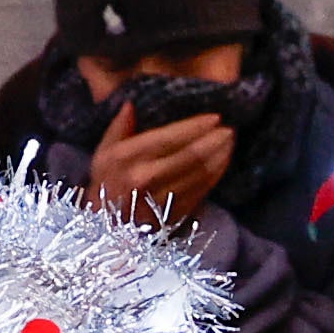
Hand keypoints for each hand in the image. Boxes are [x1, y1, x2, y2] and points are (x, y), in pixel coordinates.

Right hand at [87, 97, 238, 230]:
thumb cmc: (104, 185)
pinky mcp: (173, 215)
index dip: (196, 126)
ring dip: (220, 156)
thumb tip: (131, 104)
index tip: (215, 116)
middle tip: (230, 128)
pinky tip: (224, 162)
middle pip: (190, 155)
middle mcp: (145, 178)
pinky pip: (201, 191)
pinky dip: (216, 175)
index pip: (170, 137)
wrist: (104, 228)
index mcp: (128, 158)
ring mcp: (161, 199)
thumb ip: (118, 127)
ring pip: (200, 173)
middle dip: (214, 140)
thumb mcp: (103, 153)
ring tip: (231, 142)